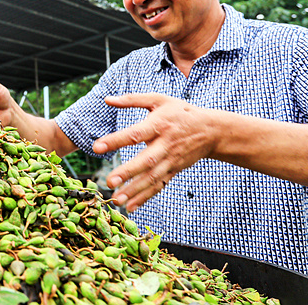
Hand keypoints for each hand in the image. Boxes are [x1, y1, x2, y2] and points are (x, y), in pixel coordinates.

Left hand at [93, 93, 218, 210]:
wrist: (211, 130)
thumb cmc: (180, 112)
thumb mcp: (158, 100)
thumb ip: (132, 99)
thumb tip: (107, 99)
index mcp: (159, 125)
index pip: (135, 134)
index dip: (116, 141)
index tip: (96, 147)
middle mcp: (165, 145)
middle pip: (146, 161)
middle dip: (128, 172)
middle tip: (109, 181)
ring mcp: (171, 160)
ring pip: (152, 178)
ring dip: (135, 191)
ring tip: (117, 200)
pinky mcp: (174, 170)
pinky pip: (159, 185)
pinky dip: (145, 197)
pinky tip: (131, 207)